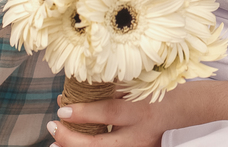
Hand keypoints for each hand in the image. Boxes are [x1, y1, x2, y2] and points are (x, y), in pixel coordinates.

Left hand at [46, 95, 176, 146]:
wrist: (175, 111)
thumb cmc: (151, 92)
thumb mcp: (134, 87)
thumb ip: (109, 90)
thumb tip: (77, 91)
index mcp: (140, 111)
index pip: (108, 113)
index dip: (83, 112)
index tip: (62, 108)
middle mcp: (138, 135)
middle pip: (100, 144)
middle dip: (72, 139)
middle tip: (52, 126)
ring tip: (54, 144)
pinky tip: (70, 145)